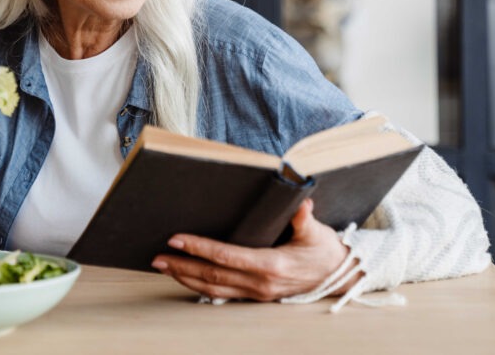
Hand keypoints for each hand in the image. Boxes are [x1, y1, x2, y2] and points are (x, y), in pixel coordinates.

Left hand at [150, 199, 360, 301]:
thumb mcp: (317, 231)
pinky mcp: (255, 295)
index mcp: (271, 265)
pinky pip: (222, 293)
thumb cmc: (325, 250)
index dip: (198, 248)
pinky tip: (185, 277)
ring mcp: (257, 293)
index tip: (176, 240)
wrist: (339, 276)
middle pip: (212, 275)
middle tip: (156, 257)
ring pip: (213, 288)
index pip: (226, 256)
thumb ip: (304, 217)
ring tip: (163, 267)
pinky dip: (200, 285)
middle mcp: (260, 283)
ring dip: (185, 278)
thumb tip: (302, 199)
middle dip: (182, 266)